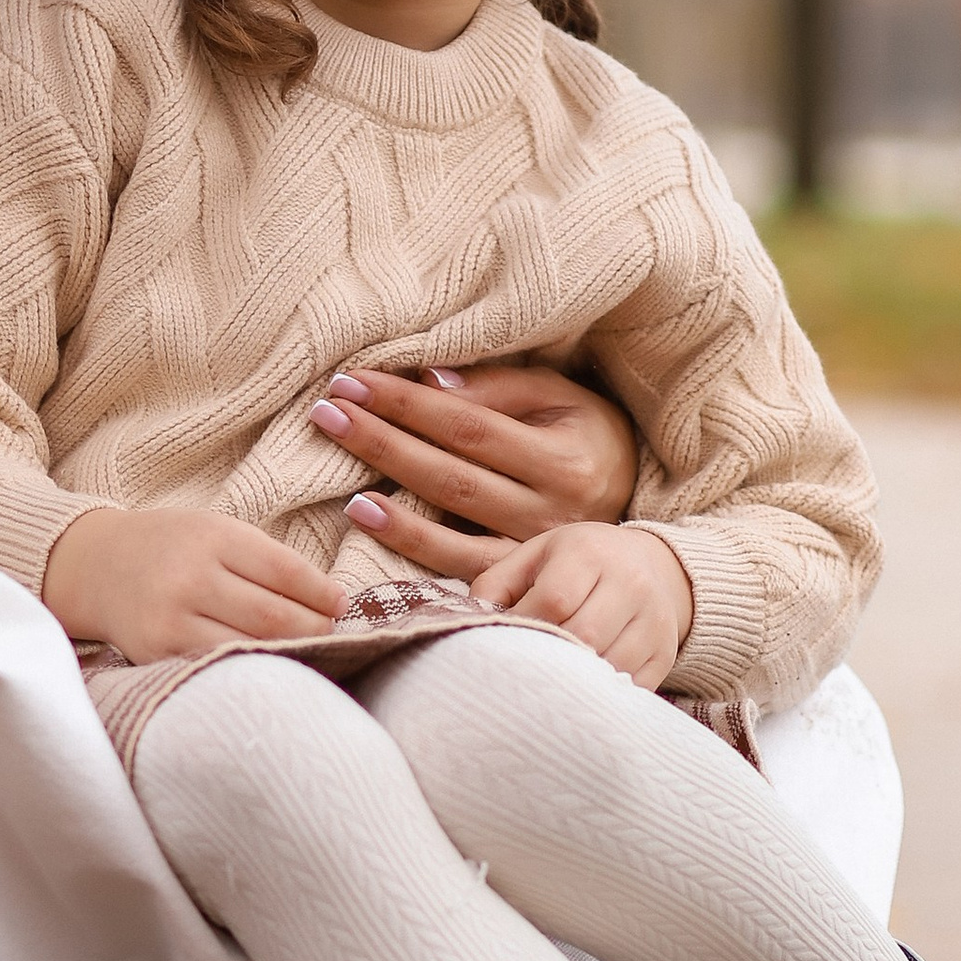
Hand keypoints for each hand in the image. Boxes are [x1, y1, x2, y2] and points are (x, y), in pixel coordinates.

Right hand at [43, 505, 347, 663]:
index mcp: (212, 538)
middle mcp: (191, 578)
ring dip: (290, 654)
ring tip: (309, 652)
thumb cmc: (170, 547)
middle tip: (332, 633)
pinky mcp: (157, 653)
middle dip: (315, 629)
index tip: (342, 604)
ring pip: (250, 648)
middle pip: (274, 616)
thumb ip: (263, 560)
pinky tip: (268, 667)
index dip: (323, 594)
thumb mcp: (214, 531)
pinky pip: (217, 667)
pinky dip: (251, 668)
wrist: (94, 565)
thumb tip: (327, 600)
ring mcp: (172, 620)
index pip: (286, 571)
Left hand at [311, 360, 640, 584]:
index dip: (408, 403)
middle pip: (449, 470)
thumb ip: (500, 388)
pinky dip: (407, 540)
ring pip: (448, 520)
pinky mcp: (515, 580)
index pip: (468, 425)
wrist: (633, 528)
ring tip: (337, 457)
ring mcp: (530, 551)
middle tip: (327, 410)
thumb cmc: (588, 440)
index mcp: (561, 457)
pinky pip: (454, 564)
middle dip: (381, 437)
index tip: (354, 381)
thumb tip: (431, 380)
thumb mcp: (560, 399)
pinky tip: (365, 515)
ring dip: (385, 490)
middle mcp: (549, 508)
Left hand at [471, 523, 694, 686]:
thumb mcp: (534, 556)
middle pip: (584, 636)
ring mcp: (654, 621)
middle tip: (523, 667)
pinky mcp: (664, 653)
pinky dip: (601, 694)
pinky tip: (580, 689)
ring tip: (548, 680)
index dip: (525, 626)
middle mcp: (630, 583)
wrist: (653, 566)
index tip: (506, 641)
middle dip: (547, 656)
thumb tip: (473, 623)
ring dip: (574, 680)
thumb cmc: (578, 563)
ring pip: (609, 667)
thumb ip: (496, 584)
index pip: (554, 600)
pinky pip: (631, 687)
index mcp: (589, 553)